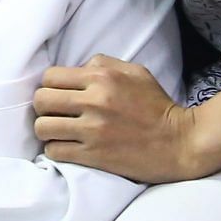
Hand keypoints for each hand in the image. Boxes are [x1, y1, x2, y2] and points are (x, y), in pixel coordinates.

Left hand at [34, 55, 205, 183]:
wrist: (179, 143)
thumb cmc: (157, 106)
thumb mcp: (135, 72)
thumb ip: (103, 64)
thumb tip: (76, 69)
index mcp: (102, 78)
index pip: (50, 77)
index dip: (50, 85)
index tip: (59, 95)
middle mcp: (93, 101)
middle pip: (41, 100)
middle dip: (44, 107)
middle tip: (55, 113)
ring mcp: (92, 130)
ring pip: (43, 127)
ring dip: (47, 130)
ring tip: (59, 132)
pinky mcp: (93, 155)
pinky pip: (54, 151)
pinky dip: (56, 149)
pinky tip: (67, 147)